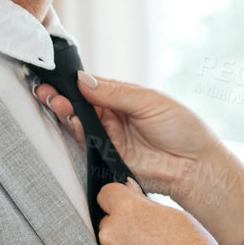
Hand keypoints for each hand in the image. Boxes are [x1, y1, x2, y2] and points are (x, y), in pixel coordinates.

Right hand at [35, 75, 243, 244]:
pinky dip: (76, 134)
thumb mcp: (151, 101)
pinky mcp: (109, 158)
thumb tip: (84, 80)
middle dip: (62, 98)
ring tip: (56, 103)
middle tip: (48, 92)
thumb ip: (116, 92)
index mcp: (125, 98)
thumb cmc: (183, 129)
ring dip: (65, 114)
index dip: (74, 83)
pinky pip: (86, 145)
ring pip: (79, 124)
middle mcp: (114, 117)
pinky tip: (70, 122)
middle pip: (80, 105)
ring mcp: (110, 138)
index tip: (57, 77)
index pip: (93, 86)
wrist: (195, 167)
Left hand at [97, 182, 243, 244]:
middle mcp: (111, 235)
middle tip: (152, 234)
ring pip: (112, 244)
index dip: (121, 196)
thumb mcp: (178, 218)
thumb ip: (147, 203)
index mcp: (128, 212)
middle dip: (125, 223)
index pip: (107, 193)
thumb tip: (130, 190)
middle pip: (109, 220)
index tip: (132, 203)